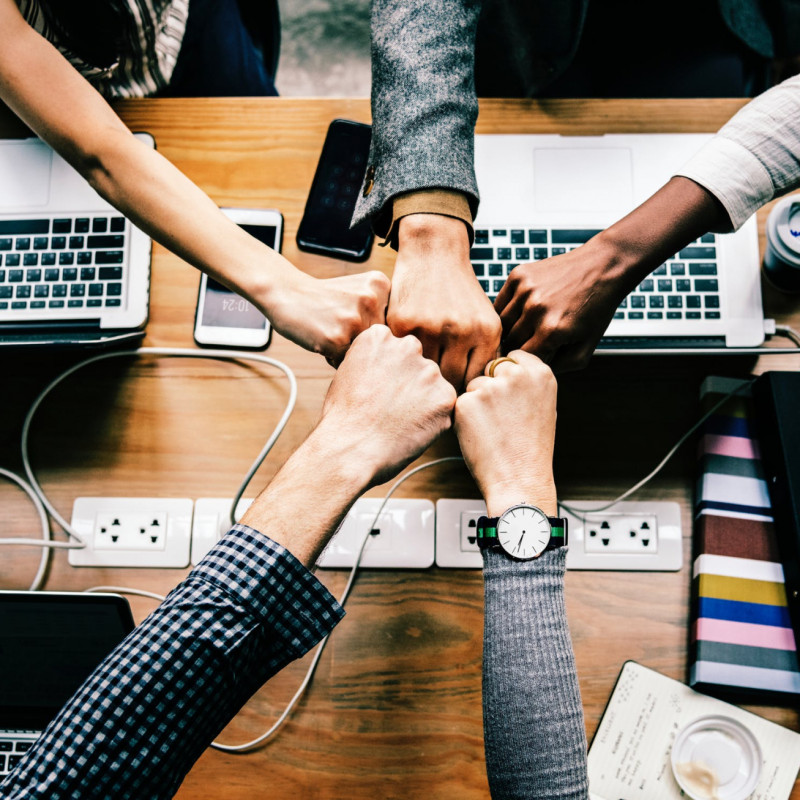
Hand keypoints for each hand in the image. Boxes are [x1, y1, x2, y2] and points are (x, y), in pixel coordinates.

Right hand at [265, 270, 390, 363]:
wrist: (285, 292)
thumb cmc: (324, 297)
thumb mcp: (359, 290)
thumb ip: (382, 310)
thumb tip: (403, 350)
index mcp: (381, 285)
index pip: (393, 325)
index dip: (373, 329)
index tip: (354, 317)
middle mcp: (372, 300)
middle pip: (381, 341)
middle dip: (362, 342)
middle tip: (339, 325)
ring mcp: (355, 319)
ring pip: (365, 353)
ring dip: (348, 351)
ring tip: (331, 331)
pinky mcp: (337, 338)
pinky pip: (345, 362)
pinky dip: (334, 357)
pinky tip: (322, 338)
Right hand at [316, 324, 456, 485]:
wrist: (350, 449)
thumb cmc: (343, 418)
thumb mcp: (347, 373)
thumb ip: (373, 361)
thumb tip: (388, 366)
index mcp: (380, 337)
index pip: (394, 350)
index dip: (387, 374)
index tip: (376, 391)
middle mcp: (408, 346)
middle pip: (416, 364)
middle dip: (408, 383)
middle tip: (390, 409)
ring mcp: (429, 371)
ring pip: (432, 385)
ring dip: (422, 401)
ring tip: (398, 422)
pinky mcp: (445, 397)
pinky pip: (444, 407)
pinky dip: (433, 420)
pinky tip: (411, 430)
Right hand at [388, 214, 500, 390]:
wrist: (434, 253)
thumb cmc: (460, 292)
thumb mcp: (484, 319)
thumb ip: (483, 354)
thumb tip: (478, 394)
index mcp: (486, 332)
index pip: (475, 381)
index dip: (465, 390)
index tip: (455, 391)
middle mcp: (461, 331)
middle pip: (451, 382)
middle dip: (443, 387)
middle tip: (434, 389)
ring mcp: (430, 327)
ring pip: (425, 373)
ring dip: (420, 376)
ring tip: (418, 377)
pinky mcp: (403, 324)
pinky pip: (403, 356)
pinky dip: (403, 359)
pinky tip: (403, 359)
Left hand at [454, 352, 556, 515]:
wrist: (519, 480)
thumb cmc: (530, 449)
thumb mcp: (543, 406)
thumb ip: (526, 382)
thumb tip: (504, 366)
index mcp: (540, 373)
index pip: (513, 356)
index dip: (507, 375)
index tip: (510, 394)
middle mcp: (516, 375)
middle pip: (491, 368)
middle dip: (491, 386)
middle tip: (502, 418)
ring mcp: (490, 387)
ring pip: (473, 385)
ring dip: (477, 403)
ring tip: (494, 429)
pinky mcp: (467, 402)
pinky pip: (460, 403)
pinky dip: (465, 418)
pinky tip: (481, 435)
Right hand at [494, 237, 628, 372]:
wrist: (603, 266)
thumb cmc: (596, 309)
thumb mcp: (587, 347)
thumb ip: (561, 367)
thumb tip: (533, 373)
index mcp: (551, 330)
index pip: (522, 359)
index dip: (527, 362)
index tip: (533, 359)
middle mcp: (535, 309)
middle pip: (509, 342)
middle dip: (518, 347)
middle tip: (529, 345)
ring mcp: (525, 290)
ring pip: (501, 323)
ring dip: (510, 330)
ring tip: (525, 329)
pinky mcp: (519, 275)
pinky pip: (500, 303)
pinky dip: (506, 311)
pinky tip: (521, 312)